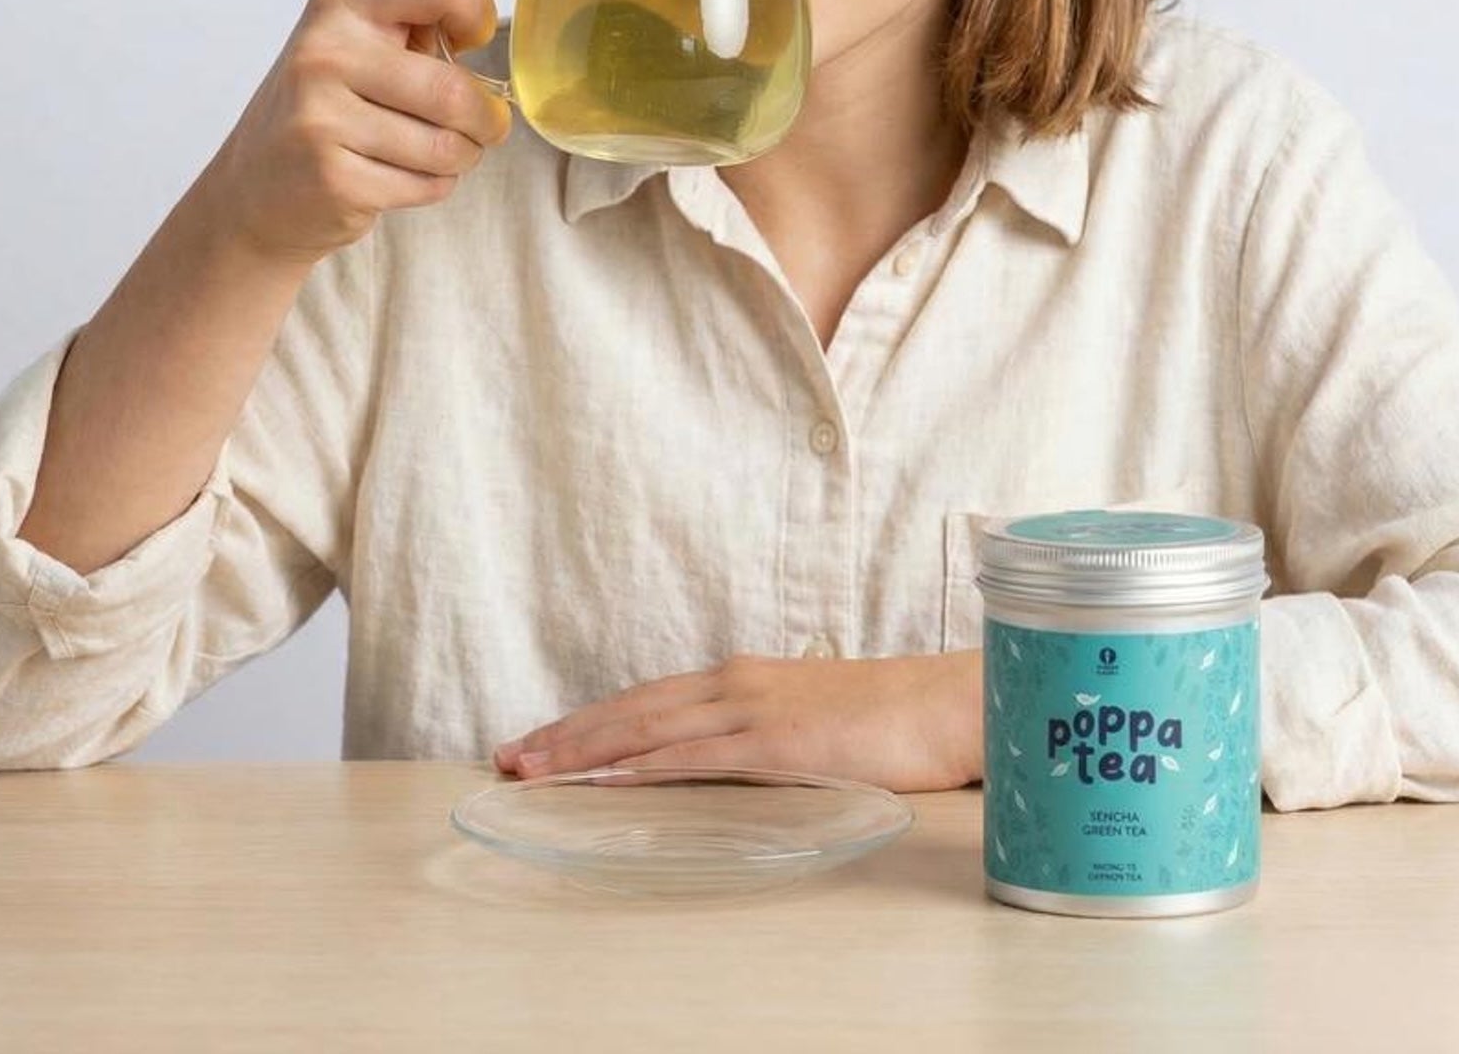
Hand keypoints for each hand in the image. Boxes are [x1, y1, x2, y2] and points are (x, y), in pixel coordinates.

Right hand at [206, 0, 513, 263]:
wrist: (255, 187)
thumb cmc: (331, 98)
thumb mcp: (376, 26)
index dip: (478, 14)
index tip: (468, 36)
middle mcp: (325, 51)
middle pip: (455, 89)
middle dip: (484, 119)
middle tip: (474, 123)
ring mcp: (320, 117)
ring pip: (447, 145)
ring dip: (461, 155)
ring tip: (431, 148)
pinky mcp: (330, 178)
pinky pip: (427, 184)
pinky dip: (432, 186)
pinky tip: (398, 174)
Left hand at [493, 651, 984, 793]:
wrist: (953, 703)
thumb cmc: (893, 719)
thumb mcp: (813, 721)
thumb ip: (765, 734)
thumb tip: (732, 758)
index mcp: (743, 680)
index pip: (647, 700)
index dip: (589, 721)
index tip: (538, 740)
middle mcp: (736, 684)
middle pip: (631, 709)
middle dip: (564, 734)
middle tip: (504, 757)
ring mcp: (754, 710)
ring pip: (648, 728)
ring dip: (583, 750)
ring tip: (530, 770)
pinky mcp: (778, 743)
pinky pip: (695, 757)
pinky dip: (642, 765)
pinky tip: (605, 778)